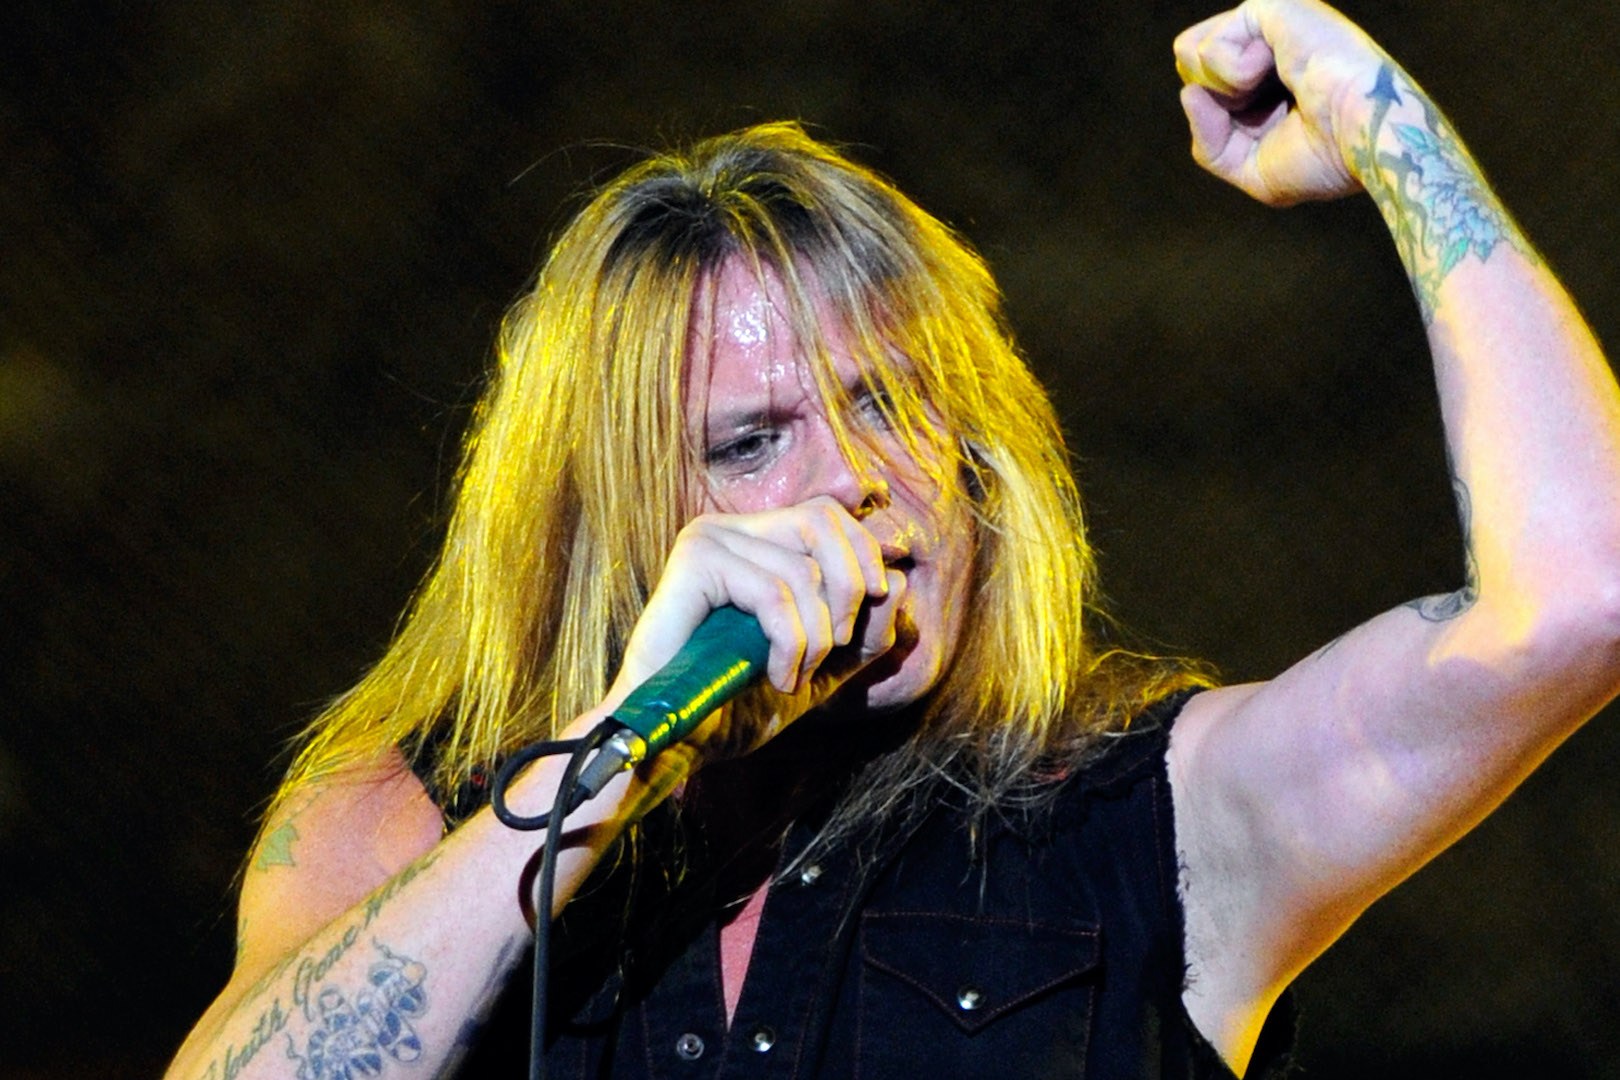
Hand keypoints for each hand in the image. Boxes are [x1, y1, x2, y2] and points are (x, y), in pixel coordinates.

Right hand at [607, 496, 906, 762]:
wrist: (682, 739)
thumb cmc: (742, 700)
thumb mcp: (825, 665)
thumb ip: (867, 629)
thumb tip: (898, 583)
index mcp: (755, 538)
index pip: (829, 513)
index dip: (864, 555)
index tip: (869, 610)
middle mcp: (729, 528)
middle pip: (822, 521)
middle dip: (848, 590)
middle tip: (836, 647)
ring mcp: (707, 540)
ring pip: (803, 570)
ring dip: (816, 637)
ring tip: (794, 676)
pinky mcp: (694, 563)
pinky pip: (773, 593)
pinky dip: (789, 643)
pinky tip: (778, 676)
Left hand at [1174, 0, 1388, 204]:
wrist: (1364, 139)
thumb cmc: (1323, 158)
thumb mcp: (1249, 167)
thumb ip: (1208, 141)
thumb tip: (1188, 93)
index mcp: (1263, 79)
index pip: (1198, 88)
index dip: (1214, 120)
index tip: (1264, 131)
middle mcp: (1263, 44)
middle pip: (1187, 66)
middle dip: (1214, 102)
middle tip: (1267, 109)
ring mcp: (1267, 23)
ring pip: (1189, 51)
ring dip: (1221, 88)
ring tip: (1269, 87)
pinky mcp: (1273, 7)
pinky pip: (1211, 46)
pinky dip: (1233, 76)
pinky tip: (1276, 68)